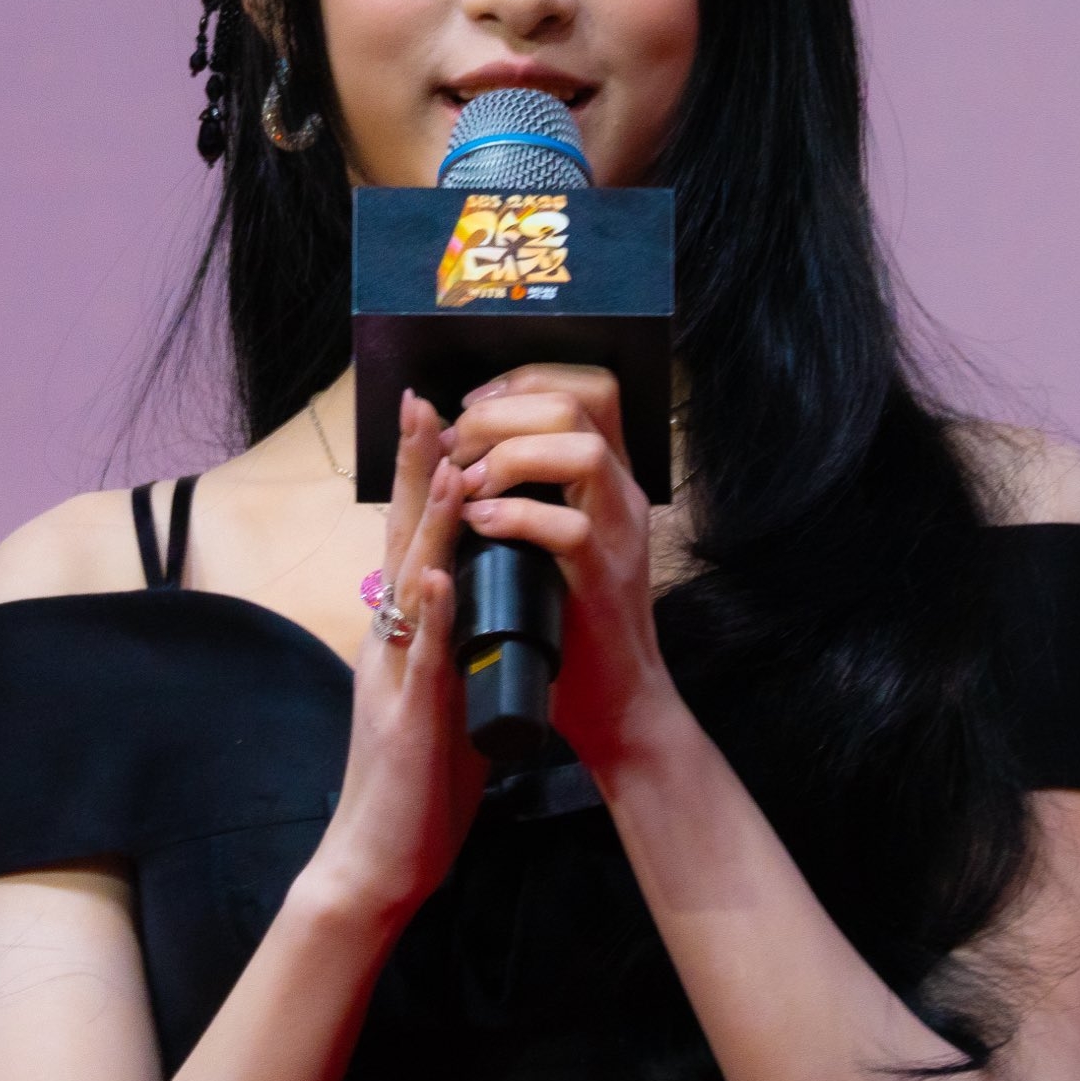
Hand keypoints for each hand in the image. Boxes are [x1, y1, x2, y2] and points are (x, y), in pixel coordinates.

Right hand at [312, 392, 486, 922]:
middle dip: (415, 470)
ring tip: (446, 462)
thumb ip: (456, 645)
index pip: (413, 539)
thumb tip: (485, 605)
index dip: (422, 478)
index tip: (435, 417)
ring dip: (430, 523)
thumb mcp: (443, 694)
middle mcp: (389, 640)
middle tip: (423, 402)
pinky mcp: (408, 717)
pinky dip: (432, 611)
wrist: (380, 860)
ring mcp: (395, 674)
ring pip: (411, 583)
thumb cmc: (419, 782)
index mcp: (400, 633)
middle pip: (402, 539)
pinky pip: (422, 655)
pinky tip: (442, 573)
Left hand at [444, 366, 683, 773]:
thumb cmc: (569, 619)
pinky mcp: (604, 578)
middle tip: (456, 445)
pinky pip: (568, 525)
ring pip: (580, 449)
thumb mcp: (553, 539)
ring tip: (467, 483)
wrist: (615, 699)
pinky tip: (479, 525)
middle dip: (501, 413)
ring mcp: (620, 533)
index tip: (470, 406)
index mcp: (609, 477)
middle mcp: (623, 493)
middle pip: (576, 404)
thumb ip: (531, 490)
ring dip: (508, 455)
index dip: (522, 380)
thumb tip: (464, 445)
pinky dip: (514, 516)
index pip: (588, 387)